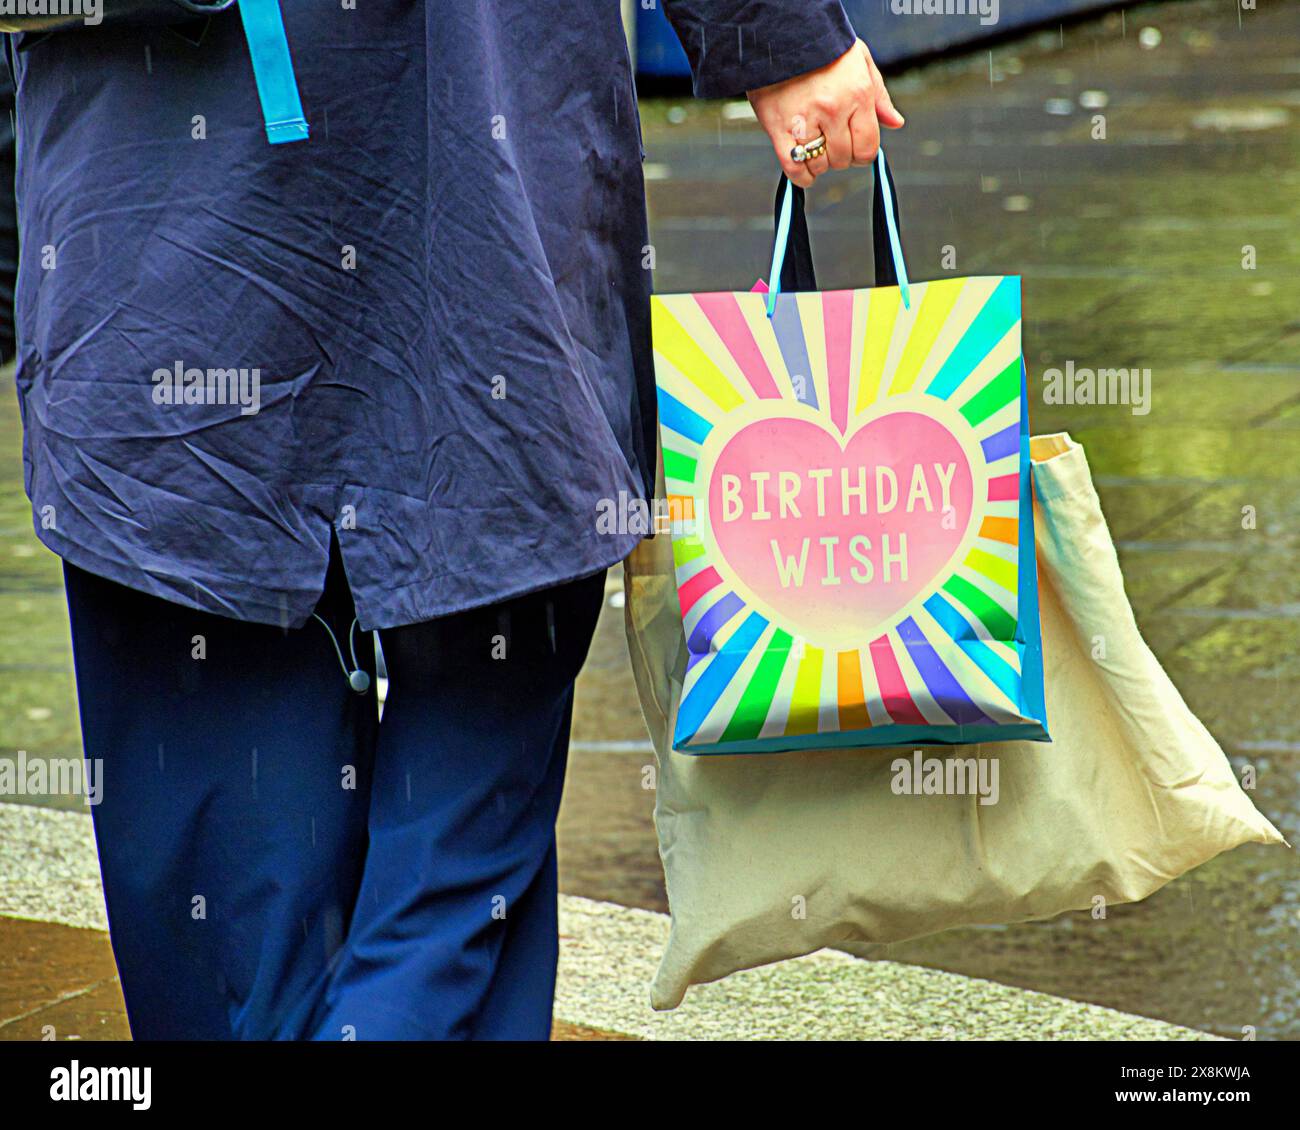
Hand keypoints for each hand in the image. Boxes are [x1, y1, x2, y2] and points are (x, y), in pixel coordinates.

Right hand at [747, 39, 903, 188]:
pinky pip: (794, 167)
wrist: (781, 33)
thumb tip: (896, 123)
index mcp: (858, 95)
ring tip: (815, 146)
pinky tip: (804, 171)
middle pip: (843, 159)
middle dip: (840, 156)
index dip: (862, 153)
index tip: (855, 148)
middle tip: (831, 142)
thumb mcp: (861, 61)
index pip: (867, 147)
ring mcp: (805, 121)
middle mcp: (833, 110)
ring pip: (819, 165)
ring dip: (819, 163)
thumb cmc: (824, 48)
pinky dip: (801, 176)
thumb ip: (879, 96)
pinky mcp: (779, 128)